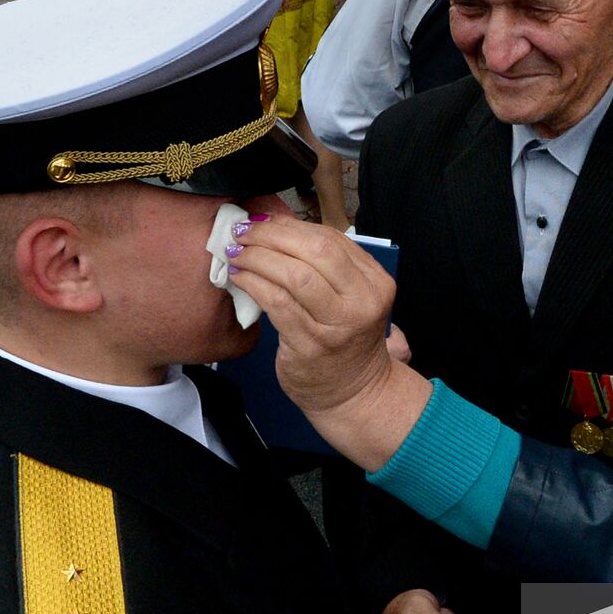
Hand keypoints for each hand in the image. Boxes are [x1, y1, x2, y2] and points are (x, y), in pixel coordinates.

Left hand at [229, 216, 431, 469]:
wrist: (353, 392)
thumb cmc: (345, 339)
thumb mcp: (349, 297)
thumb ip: (324, 265)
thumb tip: (274, 224)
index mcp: (376, 282)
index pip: (332, 240)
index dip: (291, 225)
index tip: (262, 221)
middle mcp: (362, 302)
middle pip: (314, 251)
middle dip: (272, 236)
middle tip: (242, 233)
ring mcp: (338, 325)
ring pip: (294, 274)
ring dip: (257, 258)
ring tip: (236, 253)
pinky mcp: (311, 345)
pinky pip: (277, 303)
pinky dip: (254, 283)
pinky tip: (240, 277)